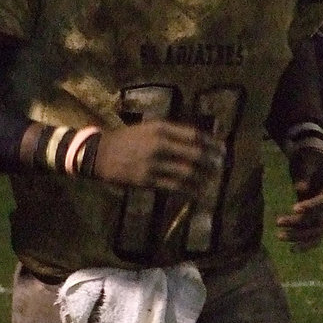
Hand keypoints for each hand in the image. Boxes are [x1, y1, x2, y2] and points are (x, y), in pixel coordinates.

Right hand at [92, 120, 223, 192]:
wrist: (99, 153)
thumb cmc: (126, 139)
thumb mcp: (148, 128)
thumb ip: (170, 133)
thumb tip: (197, 141)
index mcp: (160, 128)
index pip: (193, 135)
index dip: (211, 143)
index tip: (222, 149)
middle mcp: (159, 144)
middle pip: (194, 154)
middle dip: (211, 162)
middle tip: (221, 167)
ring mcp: (153, 163)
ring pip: (186, 172)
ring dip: (203, 179)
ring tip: (212, 182)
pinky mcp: (147, 180)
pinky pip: (174, 186)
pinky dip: (189, 191)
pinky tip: (197, 194)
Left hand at [275, 146, 322, 252]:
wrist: (316, 165)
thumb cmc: (311, 160)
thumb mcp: (308, 161)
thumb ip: (305, 174)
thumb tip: (300, 188)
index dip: (311, 206)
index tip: (294, 207)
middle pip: (320, 219)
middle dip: (299, 222)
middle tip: (278, 221)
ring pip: (316, 231)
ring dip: (298, 235)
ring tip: (279, 235)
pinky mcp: (321, 221)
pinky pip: (316, 236)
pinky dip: (305, 244)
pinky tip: (292, 250)